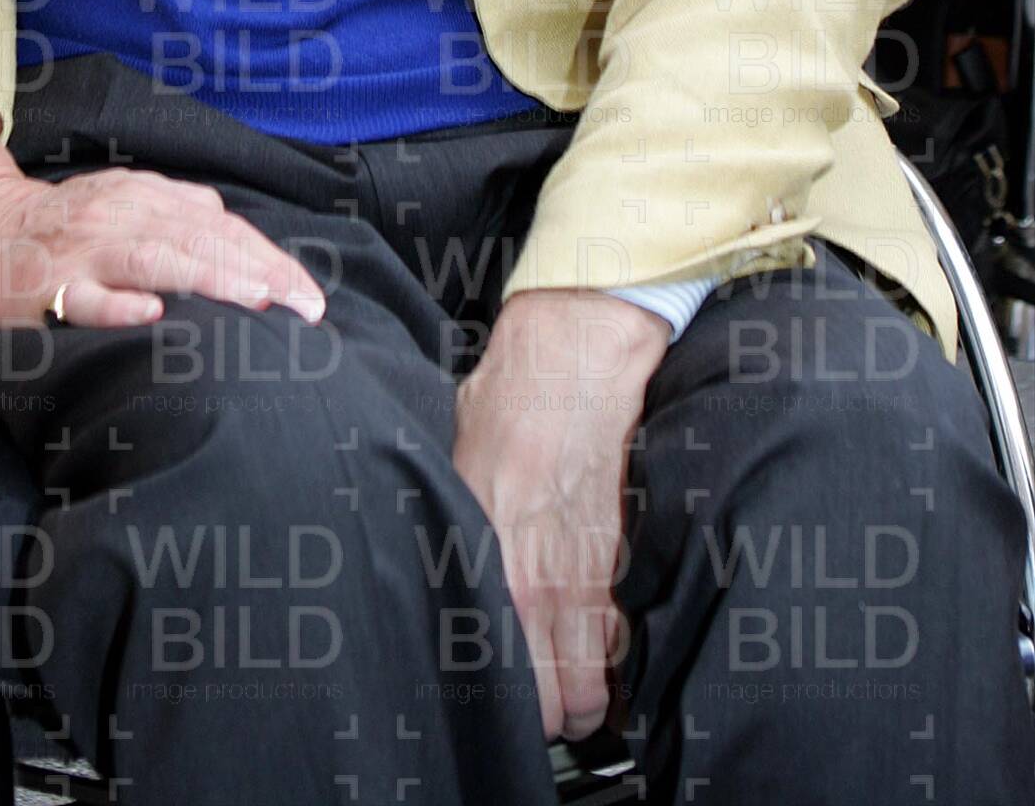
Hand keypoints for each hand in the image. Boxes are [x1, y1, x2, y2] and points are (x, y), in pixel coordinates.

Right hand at [0, 137, 327, 329]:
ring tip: (255, 299)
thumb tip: (229, 225)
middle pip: (199, 240)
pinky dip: (121, 303)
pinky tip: (154, 312)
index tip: (310, 295)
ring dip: (209, 277)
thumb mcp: (122, 200)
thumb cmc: (59, 223)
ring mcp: (85, 251)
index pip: (219, 227)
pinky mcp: (48, 286)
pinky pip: (87, 296)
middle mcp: (121, 217)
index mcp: (143, 199)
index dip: (267, 257)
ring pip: (154, 260)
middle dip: (258, 271)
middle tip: (305, 306)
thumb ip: (174, 211)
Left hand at [452, 290, 667, 741]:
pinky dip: (615, 658)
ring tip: (573, 686)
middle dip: (545, 711)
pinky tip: (603, 648)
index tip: (496, 681)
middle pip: (547, 702)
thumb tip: (444, 546)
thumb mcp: (456, 458)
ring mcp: (583, 576)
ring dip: (584, 698)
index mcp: (480, 552)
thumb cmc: (510, 397)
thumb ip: (458, 518)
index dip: (495, 688)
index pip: (488, 664)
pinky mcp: (623, 559)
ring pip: (590, 691)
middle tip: (540, 695)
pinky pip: (619, 643)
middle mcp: (532, 579)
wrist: (576, 355)